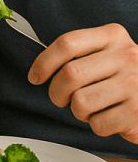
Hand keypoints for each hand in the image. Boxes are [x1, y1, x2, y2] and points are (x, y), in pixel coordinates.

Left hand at [28, 23, 137, 143]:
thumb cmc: (124, 75)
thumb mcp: (107, 53)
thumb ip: (79, 53)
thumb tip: (40, 68)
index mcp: (112, 36)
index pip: (67, 43)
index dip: (44, 62)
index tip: (35, 76)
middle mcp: (126, 56)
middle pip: (70, 74)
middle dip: (56, 92)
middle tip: (60, 98)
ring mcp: (134, 84)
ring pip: (81, 101)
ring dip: (78, 111)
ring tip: (90, 107)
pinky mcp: (137, 112)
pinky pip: (98, 123)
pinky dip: (96, 125)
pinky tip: (107, 117)